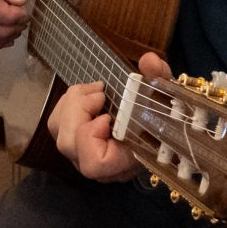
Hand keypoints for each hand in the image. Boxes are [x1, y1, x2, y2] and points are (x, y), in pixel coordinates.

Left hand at [47, 52, 170, 182]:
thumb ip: (160, 78)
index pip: (94, 163)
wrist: (161, 118)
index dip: (91, 137)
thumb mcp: (168, 93)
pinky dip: (68, 105)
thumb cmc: (167, 113)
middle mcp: (102, 166)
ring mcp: (86, 156)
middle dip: (78, 111)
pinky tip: (89, 94)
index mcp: (126, 161)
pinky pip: (58, 126)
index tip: (107, 117)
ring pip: (59, 134)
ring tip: (95, 91)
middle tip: (100, 93)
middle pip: (68, 145)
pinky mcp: (77, 143)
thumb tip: (149, 61)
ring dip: (72, 105)